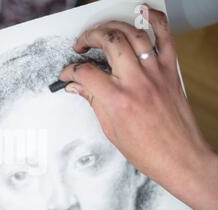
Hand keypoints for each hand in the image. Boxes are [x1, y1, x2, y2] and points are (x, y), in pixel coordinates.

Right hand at [59, 5, 217, 209]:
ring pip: (133, 34)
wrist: (180, 157)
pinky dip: (155, 20)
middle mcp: (136, 82)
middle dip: (89, 37)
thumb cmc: (148, 150)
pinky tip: (142, 13)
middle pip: (109, 41)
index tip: (68, 74)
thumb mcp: (110, 129)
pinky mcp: (170, 71)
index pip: (86, 73)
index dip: (71, 71)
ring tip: (102, 33)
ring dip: (112, 27)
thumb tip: (78, 87)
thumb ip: (93, 101)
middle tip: (81, 46)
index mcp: (117, 101)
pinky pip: (165, 37)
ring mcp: (155, 73)